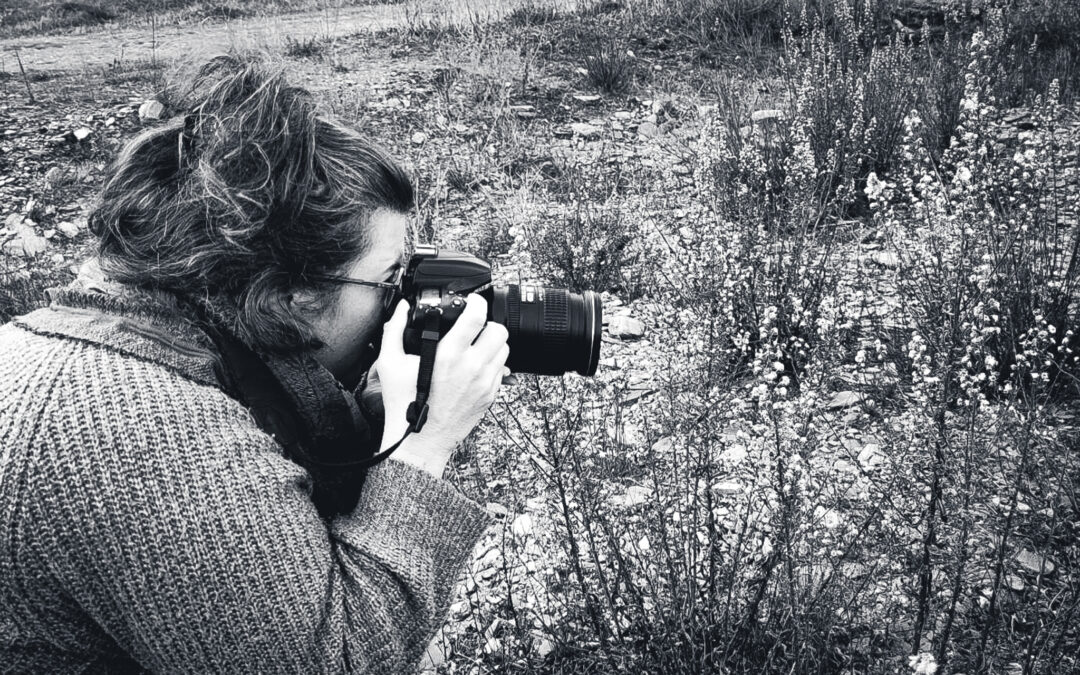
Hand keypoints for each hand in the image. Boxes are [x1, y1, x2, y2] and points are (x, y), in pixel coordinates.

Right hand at [373, 295, 509, 476]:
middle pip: (498, 330)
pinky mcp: (490, 395)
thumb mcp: (390, 363)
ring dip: (491, 343)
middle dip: (487, 324)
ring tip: (474, 346)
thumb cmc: (404, 404)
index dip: (477, 302)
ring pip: (504, 349)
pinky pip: (502, 370)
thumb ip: (395, 329)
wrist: (419, 440)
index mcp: (448, 355)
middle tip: (474, 327)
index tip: (471, 301)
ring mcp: (484, 382)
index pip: (477, 316)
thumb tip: (402, 308)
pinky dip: (492, 363)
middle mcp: (472, 367)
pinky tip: (474, 366)